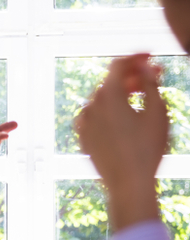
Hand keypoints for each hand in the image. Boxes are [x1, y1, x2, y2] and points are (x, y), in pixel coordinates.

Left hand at [75, 54, 166, 230]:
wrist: (128, 184)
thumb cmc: (147, 149)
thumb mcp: (157, 112)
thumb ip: (150, 83)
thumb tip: (144, 67)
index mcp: (108, 96)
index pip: (119, 65)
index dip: (136, 57)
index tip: (150, 56)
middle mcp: (91, 106)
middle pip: (110, 82)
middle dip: (132, 76)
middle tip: (154, 76)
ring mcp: (84, 123)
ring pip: (102, 99)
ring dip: (120, 93)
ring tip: (141, 96)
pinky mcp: (83, 137)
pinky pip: (95, 116)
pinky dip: (109, 110)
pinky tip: (124, 115)